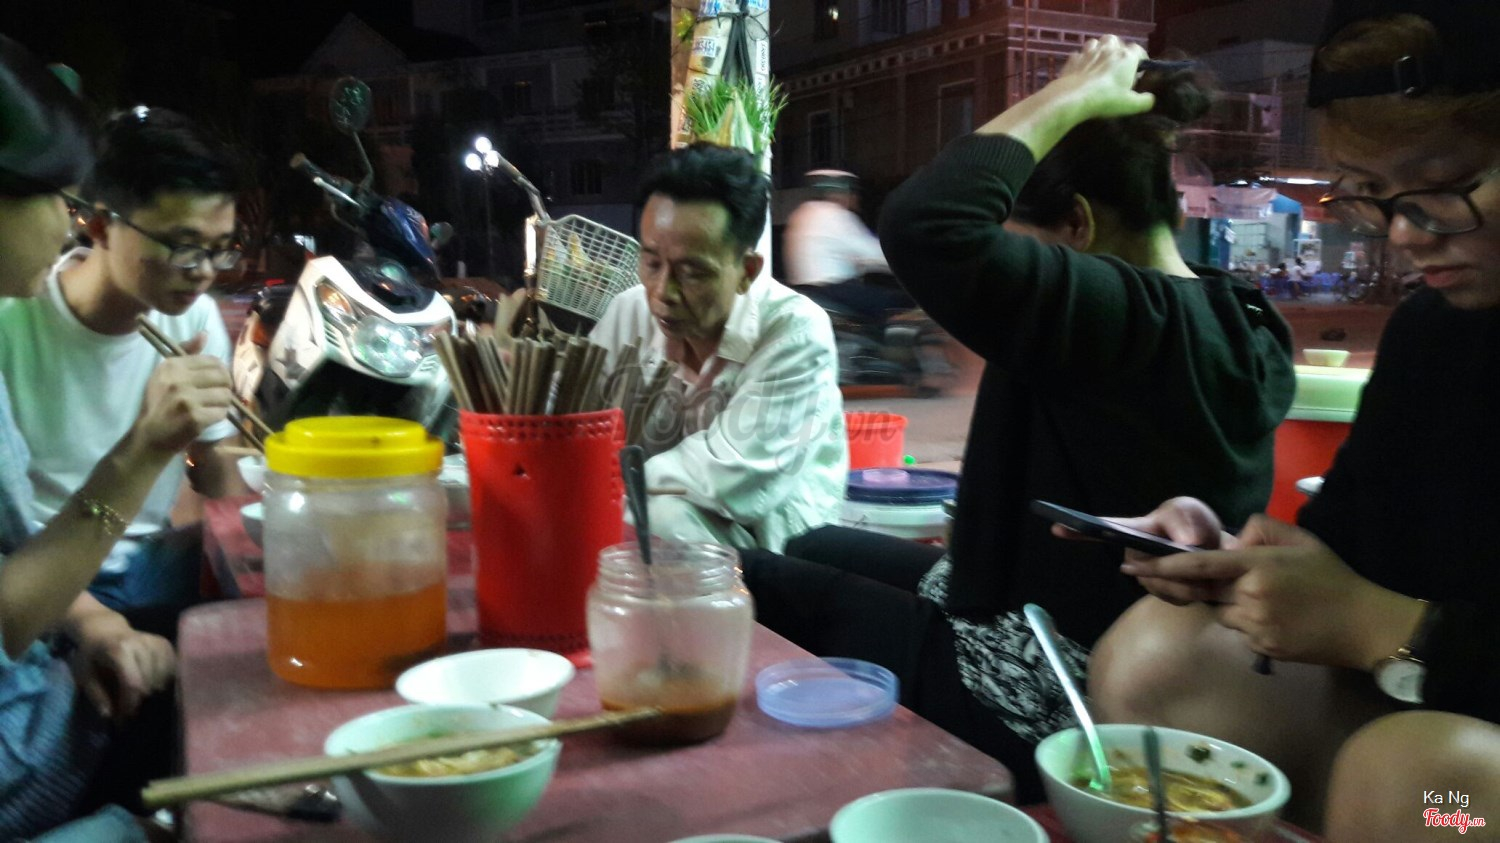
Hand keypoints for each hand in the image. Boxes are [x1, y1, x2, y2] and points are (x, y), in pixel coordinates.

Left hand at [68, 611, 175, 721]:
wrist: (103, 629)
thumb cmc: (91, 654)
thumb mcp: (84, 675)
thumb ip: (96, 695)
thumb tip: (109, 715)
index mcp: (119, 650)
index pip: (132, 682)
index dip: (131, 702)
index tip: (125, 716)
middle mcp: (140, 643)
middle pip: (150, 681)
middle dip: (140, 699)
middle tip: (130, 710)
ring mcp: (155, 641)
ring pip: (164, 675)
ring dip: (153, 690)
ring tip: (140, 696)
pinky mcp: (164, 642)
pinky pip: (172, 666)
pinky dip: (165, 678)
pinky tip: (154, 683)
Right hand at [133, 332, 231, 454]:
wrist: (149, 436)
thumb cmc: (159, 405)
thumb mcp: (166, 375)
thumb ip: (186, 353)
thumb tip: (205, 334)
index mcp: (172, 365)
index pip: (213, 361)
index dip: (220, 373)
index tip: (214, 383)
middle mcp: (178, 379)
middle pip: (223, 377)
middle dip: (225, 388)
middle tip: (215, 397)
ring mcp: (186, 398)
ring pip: (225, 395)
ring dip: (222, 404)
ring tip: (208, 409)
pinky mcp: (194, 417)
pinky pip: (222, 413)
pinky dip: (218, 417)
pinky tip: (206, 420)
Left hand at [1047, 35, 1155, 120]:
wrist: (1073, 98)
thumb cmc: (1106, 99)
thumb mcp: (1131, 105)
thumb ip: (1144, 101)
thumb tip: (1151, 99)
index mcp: (1126, 57)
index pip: (1138, 50)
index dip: (1140, 58)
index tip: (1139, 68)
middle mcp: (1108, 49)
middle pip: (1115, 40)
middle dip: (1118, 48)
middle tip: (1117, 63)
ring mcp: (1089, 52)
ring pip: (1096, 42)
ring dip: (1099, 49)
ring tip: (1100, 61)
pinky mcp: (1073, 59)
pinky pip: (1079, 54)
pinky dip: (1082, 59)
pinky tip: (1083, 68)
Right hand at [1050, 496, 1231, 596]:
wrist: (1220, 555)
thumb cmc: (1194, 527)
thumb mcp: (1190, 512)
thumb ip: (1185, 519)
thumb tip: (1186, 542)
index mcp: (1134, 531)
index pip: (1102, 531)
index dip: (1079, 531)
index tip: (1057, 527)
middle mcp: (1134, 558)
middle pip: (1142, 569)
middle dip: (1172, 567)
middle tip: (1196, 554)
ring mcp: (1148, 579)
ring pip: (1163, 586)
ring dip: (1189, 579)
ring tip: (1206, 569)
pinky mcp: (1166, 596)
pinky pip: (1177, 599)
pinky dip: (1196, 590)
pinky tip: (1203, 581)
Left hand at [1120, 515, 1422, 668]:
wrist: (1365, 625)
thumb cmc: (1333, 578)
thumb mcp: (1301, 540)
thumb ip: (1262, 529)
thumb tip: (1232, 536)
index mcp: (1257, 566)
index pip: (1199, 565)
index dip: (1163, 566)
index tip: (1134, 565)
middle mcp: (1250, 596)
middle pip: (1204, 591)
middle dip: (1194, 586)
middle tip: (1191, 579)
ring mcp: (1255, 626)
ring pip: (1222, 613)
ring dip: (1230, 604)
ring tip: (1271, 599)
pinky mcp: (1262, 648)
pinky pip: (1240, 631)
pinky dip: (1248, 622)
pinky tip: (1278, 617)